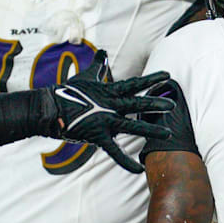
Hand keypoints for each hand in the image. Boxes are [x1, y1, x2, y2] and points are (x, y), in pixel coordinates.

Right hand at [47, 50, 173, 172]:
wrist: (50, 108)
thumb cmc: (67, 92)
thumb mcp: (85, 76)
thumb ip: (98, 66)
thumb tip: (102, 52)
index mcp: (110, 92)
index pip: (135, 84)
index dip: (151, 80)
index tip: (167, 75)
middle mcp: (111, 106)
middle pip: (138, 105)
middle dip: (156, 105)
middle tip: (173, 105)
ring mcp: (105, 121)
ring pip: (133, 127)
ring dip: (150, 130)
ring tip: (167, 135)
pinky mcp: (98, 136)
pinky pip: (114, 152)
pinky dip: (126, 162)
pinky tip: (139, 170)